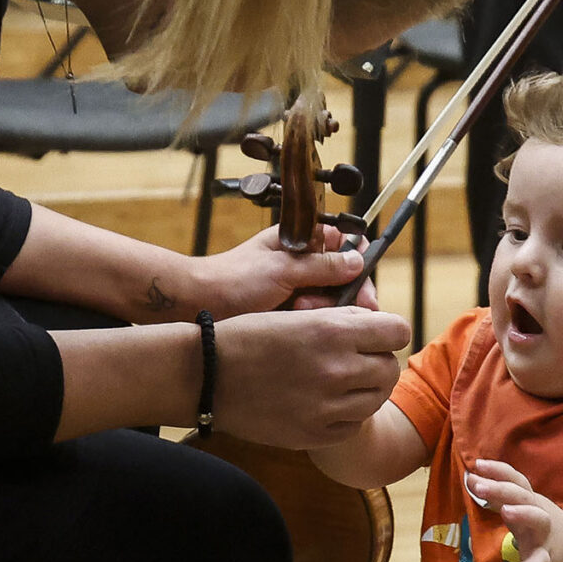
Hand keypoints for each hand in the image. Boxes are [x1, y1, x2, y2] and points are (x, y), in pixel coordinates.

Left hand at [191, 225, 372, 317]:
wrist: (199, 305)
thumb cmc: (233, 279)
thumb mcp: (282, 269)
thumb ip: (323, 266)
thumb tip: (357, 262)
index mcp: (301, 240)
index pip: (347, 243)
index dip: (360, 262)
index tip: (363, 285)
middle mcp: (303, 261)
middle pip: (345, 275)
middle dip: (344, 292)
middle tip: (341, 309)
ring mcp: (298, 286)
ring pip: (333, 298)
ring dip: (325, 308)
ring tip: (302, 312)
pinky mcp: (291, 310)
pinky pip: (317, 316)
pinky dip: (314, 320)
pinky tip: (299, 321)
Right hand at [210, 304, 407, 447]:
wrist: (206, 376)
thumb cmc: (248, 337)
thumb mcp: (297, 314)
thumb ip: (342, 320)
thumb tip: (378, 324)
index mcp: (333, 330)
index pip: (398, 331)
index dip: (388, 332)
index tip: (376, 335)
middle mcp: (337, 368)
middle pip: (390, 368)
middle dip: (377, 362)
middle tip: (356, 360)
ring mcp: (327, 406)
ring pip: (376, 399)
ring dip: (365, 390)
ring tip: (340, 382)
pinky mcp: (315, 434)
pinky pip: (354, 425)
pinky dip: (346, 415)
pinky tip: (324, 403)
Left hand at [465, 460, 562, 561]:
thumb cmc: (539, 527)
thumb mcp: (519, 508)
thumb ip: (496, 496)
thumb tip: (470, 478)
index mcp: (530, 500)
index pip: (515, 480)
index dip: (498, 471)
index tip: (477, 464)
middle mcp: (539, 512)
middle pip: (523, 496)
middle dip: (501, 489)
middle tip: (479, 486)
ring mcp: (544, 535)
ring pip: (538, 519)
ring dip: (523, 513)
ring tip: (505, 511)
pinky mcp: (547, 559)